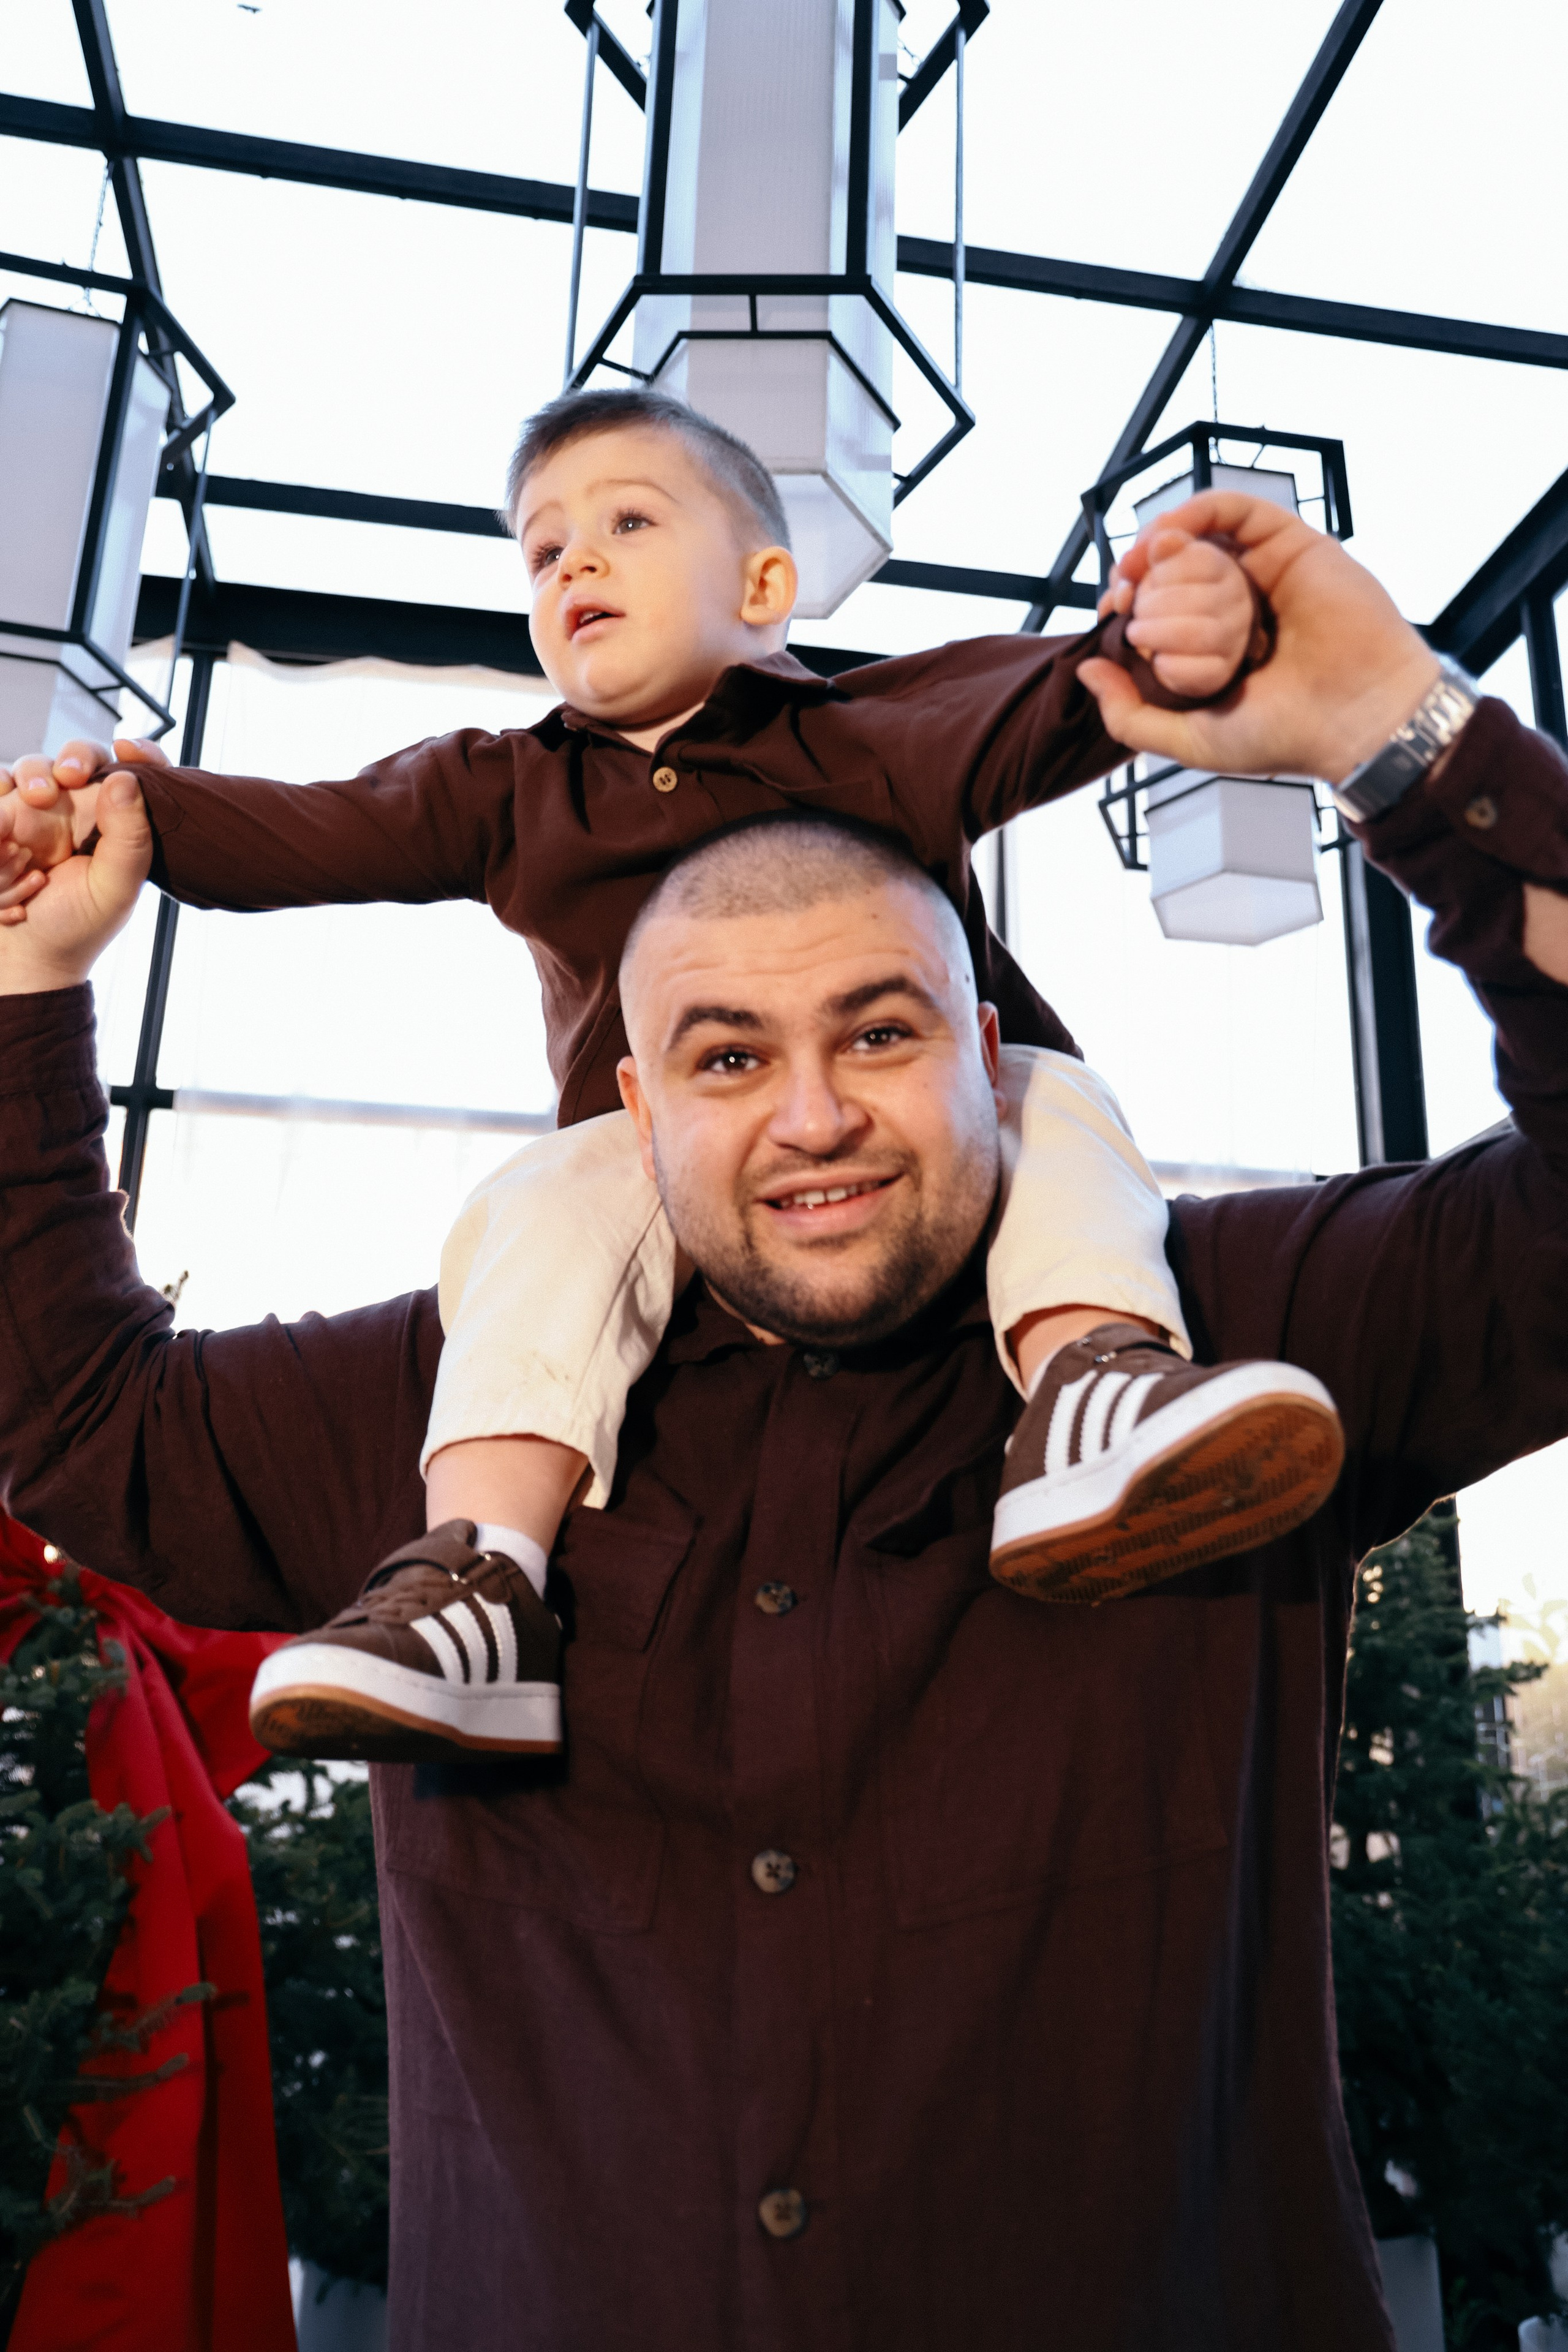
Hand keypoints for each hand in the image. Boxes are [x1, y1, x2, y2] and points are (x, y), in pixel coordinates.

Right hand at [0, 770, 153, 993]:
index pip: (131, 772)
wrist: (28, 959)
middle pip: (73, 757)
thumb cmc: (78, 927)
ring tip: (33, 801)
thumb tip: (127, 779)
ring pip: (27, 768)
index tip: (128, 749)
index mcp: (112, 822)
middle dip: (71, 758)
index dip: (138, 752)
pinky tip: (6, 839)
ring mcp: (31, 814)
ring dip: (30, 777)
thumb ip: (130, 838)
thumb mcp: (115, 889)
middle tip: (68, 778)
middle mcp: (73, 811)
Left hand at [1081, 492, 1439, 784]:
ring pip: (1198, 537)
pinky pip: (1234, 508)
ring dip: (1158, 544)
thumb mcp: (1189, 740)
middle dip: (1139, 578)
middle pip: (1171, 571)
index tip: (1110, 610)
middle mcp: (1240, 606)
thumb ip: (1129, 715)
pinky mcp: (1292, 544)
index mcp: (1217, 647)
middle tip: (1124, 597)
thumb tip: (1086, 670)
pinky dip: (1194, 511)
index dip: (1127, 600)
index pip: (1159, 607)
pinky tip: (1166, 537)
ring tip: (1137, 567)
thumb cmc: (1284, 735)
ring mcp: (1265, 573)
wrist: (1357, 720)